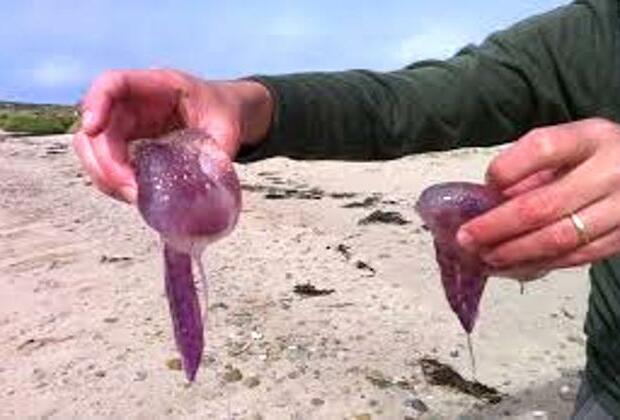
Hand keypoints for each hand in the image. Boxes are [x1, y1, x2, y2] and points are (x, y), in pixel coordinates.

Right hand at [73, 69, 272, 202]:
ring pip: (94, 149)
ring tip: (134, 197)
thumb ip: (220, 149)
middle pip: (97, 127)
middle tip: (130, 189)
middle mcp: (133, 105)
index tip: (93, 129)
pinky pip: (107, 164)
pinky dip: (114, 183)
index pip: (113, 83)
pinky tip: (136, 196)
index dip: (96, 102)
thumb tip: (212, 182)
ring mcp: (128, 126)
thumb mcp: (228, 126)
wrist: (224, 113)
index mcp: (157, 86)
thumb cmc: (222, 111)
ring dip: (105, 176)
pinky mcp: (129, 148)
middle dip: (105, 161)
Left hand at [456, 118, 619, 276]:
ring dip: (515, 253)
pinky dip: (541, 264)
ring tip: (486, 257)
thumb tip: (487, 202)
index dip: (507, 170)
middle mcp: (611, 171)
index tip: (486, 185)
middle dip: (497, 227)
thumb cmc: (594, 157)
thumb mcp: (567, 147)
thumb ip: (530, 169)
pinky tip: (515, 265)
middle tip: (467, 238)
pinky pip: (577, 257)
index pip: (542, 148)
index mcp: (590, 138)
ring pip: (560, 239)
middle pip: (544, 205)